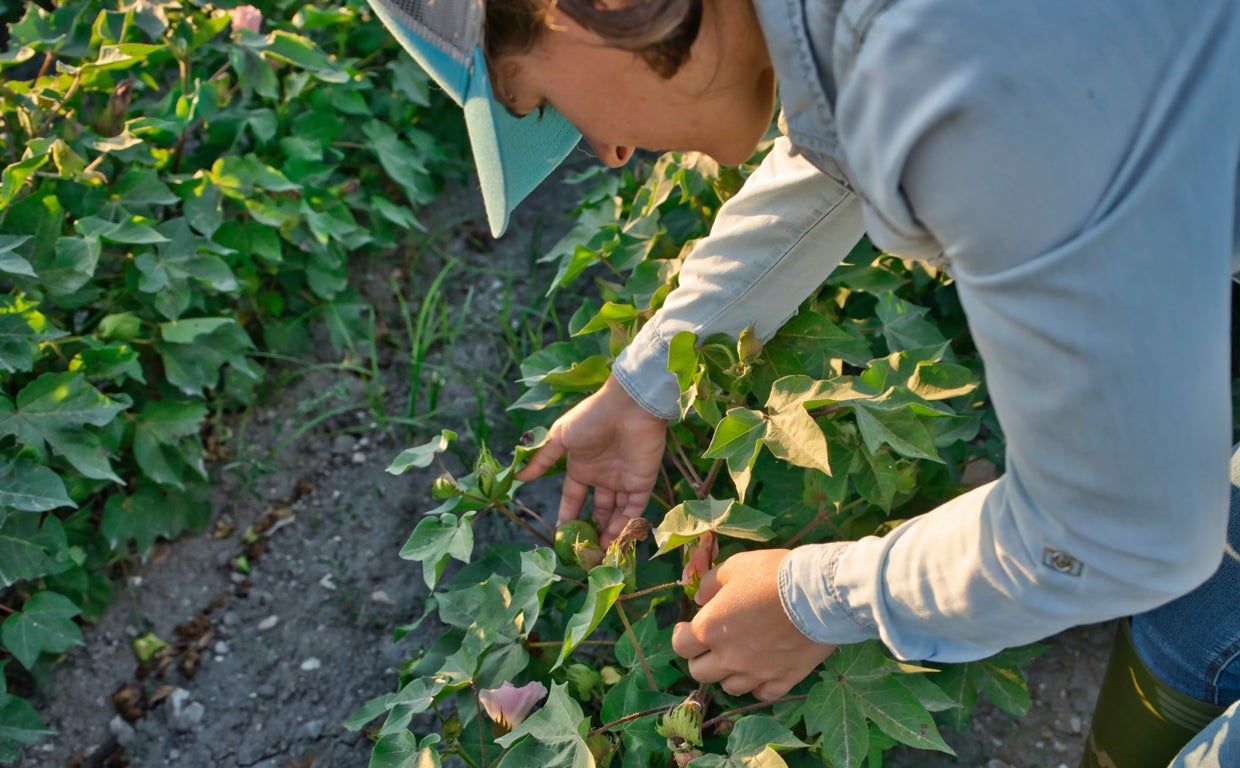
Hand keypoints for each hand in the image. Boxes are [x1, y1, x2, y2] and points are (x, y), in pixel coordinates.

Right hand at [515, 376, 667, 545]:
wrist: (628, 407)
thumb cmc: (592, 418)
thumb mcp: (560, 437)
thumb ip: (542, 459)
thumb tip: (519, 477)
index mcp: (582, 465)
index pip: (573, 497)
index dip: (567, 516)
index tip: (560, 537)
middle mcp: (603, 475)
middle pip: (596, 510)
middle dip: (590, 530)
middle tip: (582, 552)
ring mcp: (624, 480)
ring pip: (615, 514)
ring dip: (607, 534)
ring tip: (598, 555)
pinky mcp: (643, 483)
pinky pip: (633, 511)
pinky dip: (625, 527)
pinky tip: (614, 542)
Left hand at [671, 549, 835, 700]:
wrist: (818, 594)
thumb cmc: (772, 575)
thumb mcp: (735, 566)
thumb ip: (710, 583)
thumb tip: (698, 599)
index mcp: (710, 629)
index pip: (681, 645)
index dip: (681, 636)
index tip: (686, 629)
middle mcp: (728, 657)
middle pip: (700, 673)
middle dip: (700, 659)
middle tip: (710, 646)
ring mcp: (756, 673)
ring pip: (730, 688)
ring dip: (727, 675)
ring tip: (736, 659)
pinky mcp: (783, 680)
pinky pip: (762, 694)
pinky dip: (758, 686)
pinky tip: (761, 674)